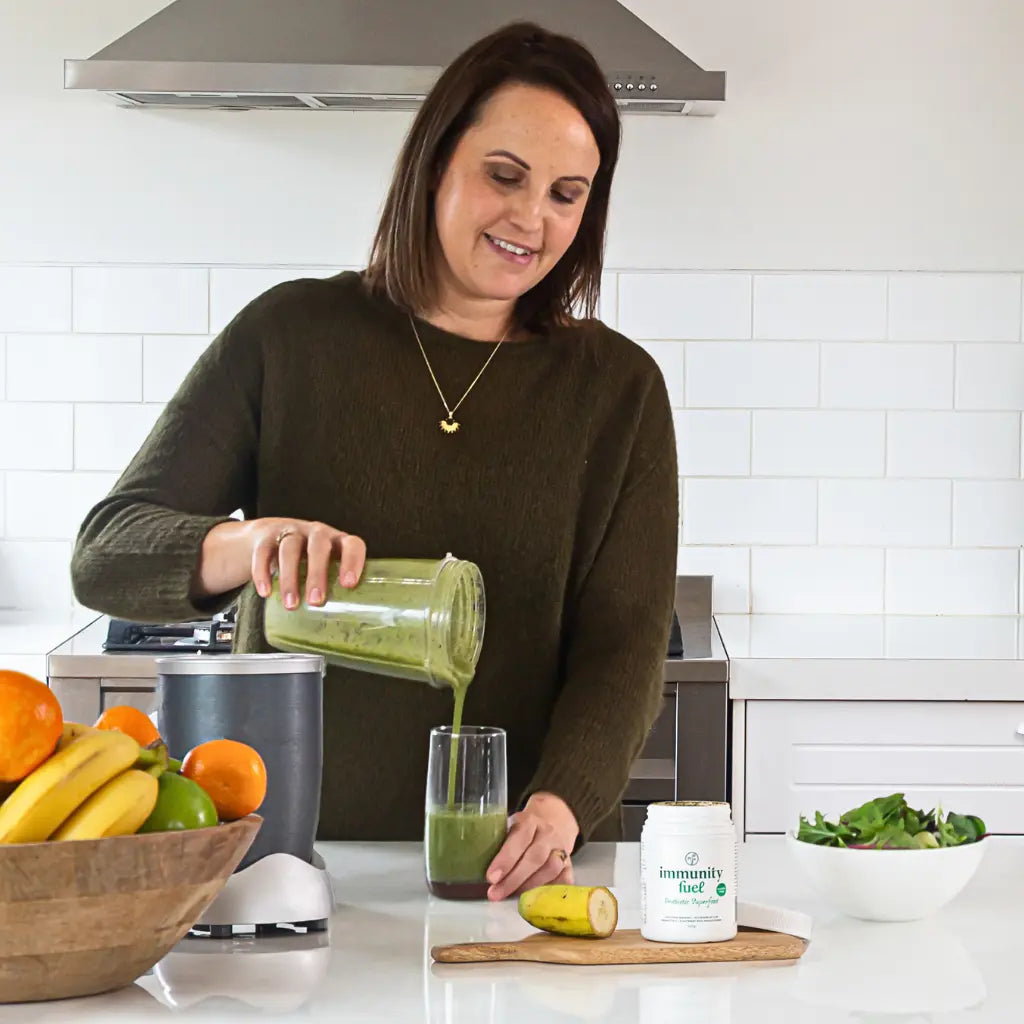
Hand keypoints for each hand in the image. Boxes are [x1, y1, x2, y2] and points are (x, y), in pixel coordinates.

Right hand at [248, 518, 366, 607]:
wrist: (271, 538)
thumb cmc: (308, 561)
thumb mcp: (325, 569)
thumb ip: (333, 591)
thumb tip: (344, 632)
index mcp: (338, 541)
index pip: (352, 544)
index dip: (353, 562)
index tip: (348, 584)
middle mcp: (317, 533)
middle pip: (318, 546)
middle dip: (317, 574)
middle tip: (316, 601)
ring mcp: (291, 532)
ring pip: (290, 549)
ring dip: (290, 578)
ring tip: (291, 605)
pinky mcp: (266, 537)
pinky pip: (263, 552)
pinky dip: (262, 573)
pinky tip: (266, 592)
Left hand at [485, 792, 579, 900]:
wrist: (555, 818)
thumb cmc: (524, 828)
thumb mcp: (511, 825)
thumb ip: (499, 842)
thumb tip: (474, 868)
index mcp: (529, 821)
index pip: (519, 839)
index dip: (505, 859)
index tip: (491, 877)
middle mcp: (548, 834)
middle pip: (535, 858)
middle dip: (513, 879)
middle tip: (495, 894)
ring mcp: (561, 848)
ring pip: (551, 869)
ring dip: (530, 887)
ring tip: (512, 898)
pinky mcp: (570, 864)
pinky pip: (565, 880)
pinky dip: (551, 892)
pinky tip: (536, 900)